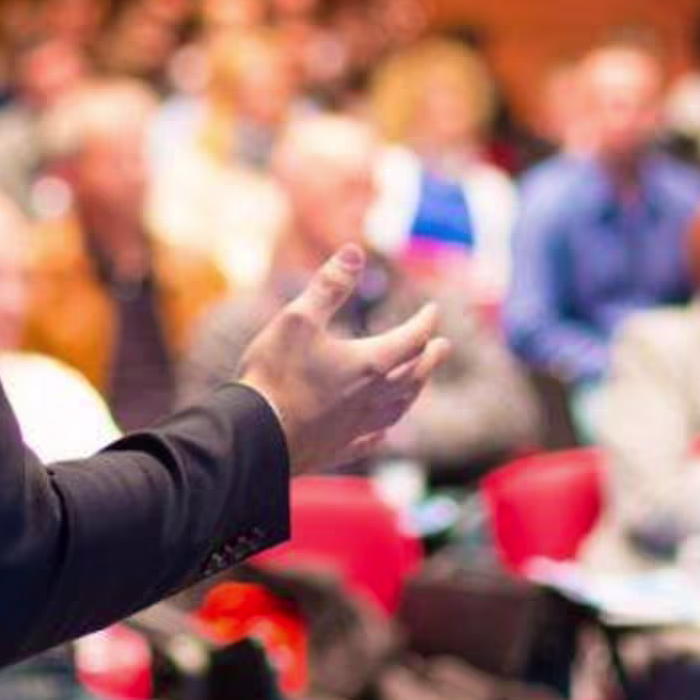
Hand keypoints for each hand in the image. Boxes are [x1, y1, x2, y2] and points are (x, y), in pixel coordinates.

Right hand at [240, 245, 450, 474]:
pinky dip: (385, 429)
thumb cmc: (275, 374)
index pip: (410, 339)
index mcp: (368, 363)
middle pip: (413, 376)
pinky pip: (372, 439)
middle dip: (430, 358)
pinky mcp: (339, 448)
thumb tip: (354, 252)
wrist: (256, 435)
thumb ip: (329, 286)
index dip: (424, 322)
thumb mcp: (298, 318)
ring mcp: (356, 426)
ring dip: (415, 392)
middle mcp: (371, 398)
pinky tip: (384, 430)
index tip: (432, 310)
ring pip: (399, 408)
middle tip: (442, 346)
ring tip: (419, 383)